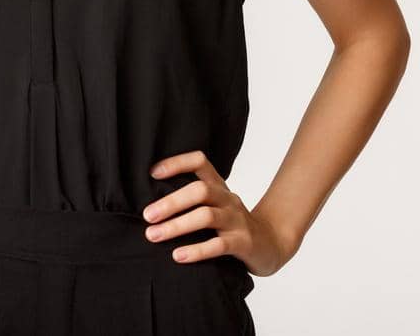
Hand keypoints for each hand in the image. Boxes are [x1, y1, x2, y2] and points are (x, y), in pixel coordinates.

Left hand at [143, 149, 296, 276]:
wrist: (272, 244)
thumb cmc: (233, 225)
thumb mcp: (216, 206)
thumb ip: (193, 201)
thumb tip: (151, 206)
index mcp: (219, 186)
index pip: (200, 162)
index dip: (177, 163)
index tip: (152, 174)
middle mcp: (228, 199)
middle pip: (199, 190)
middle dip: (171, 202)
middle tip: (147, 216)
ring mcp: (237, 220)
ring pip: (206, 216)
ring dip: (177, 226)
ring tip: (154, 235)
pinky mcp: (243, 243)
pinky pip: (219, 245)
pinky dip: (197, 250)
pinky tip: (178, 256)